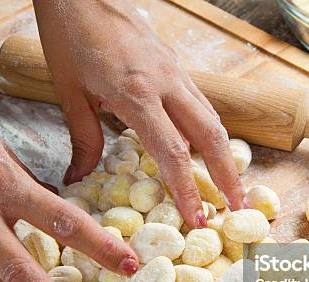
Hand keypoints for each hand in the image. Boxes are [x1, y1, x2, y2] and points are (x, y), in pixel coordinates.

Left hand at [33, 0, 244, 227]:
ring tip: (231, 185)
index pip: (173, 152)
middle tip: (238, 208)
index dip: (188, 189)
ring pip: (213, 117)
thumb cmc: (70, 36)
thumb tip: (78, 177)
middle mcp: (166, 83)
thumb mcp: (69, 92)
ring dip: (226, 154)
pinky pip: (201, 102)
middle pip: (211, 135)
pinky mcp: (176, 65)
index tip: (198, 218)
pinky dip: (210, 130)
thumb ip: (83, 139)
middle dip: (228, 175)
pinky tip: (209, 148)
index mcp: (137, 93)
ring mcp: (176, 71)